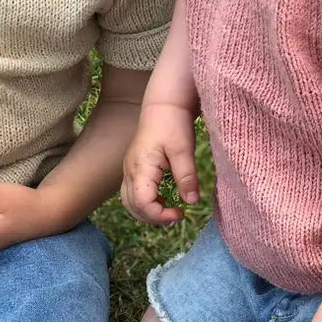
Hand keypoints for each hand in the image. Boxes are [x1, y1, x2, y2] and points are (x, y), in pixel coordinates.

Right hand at [121, 103, 198, 224]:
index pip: (143, 203)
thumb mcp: (183, 150)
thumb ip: (186, 177)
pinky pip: (133, 193)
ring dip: (148, 212)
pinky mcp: (134, 168)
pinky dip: (146, 203)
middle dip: (154, 217)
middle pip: (133, 207)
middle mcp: (130, 171)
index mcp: (141, 168)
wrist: (163, 104)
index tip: (181, 214)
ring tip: (170, 212)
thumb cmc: (173, 123)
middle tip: (177, 216)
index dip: (160, 215)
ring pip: (130, 202)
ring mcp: (129, 170)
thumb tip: (191, 202)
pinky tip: (164, 201)